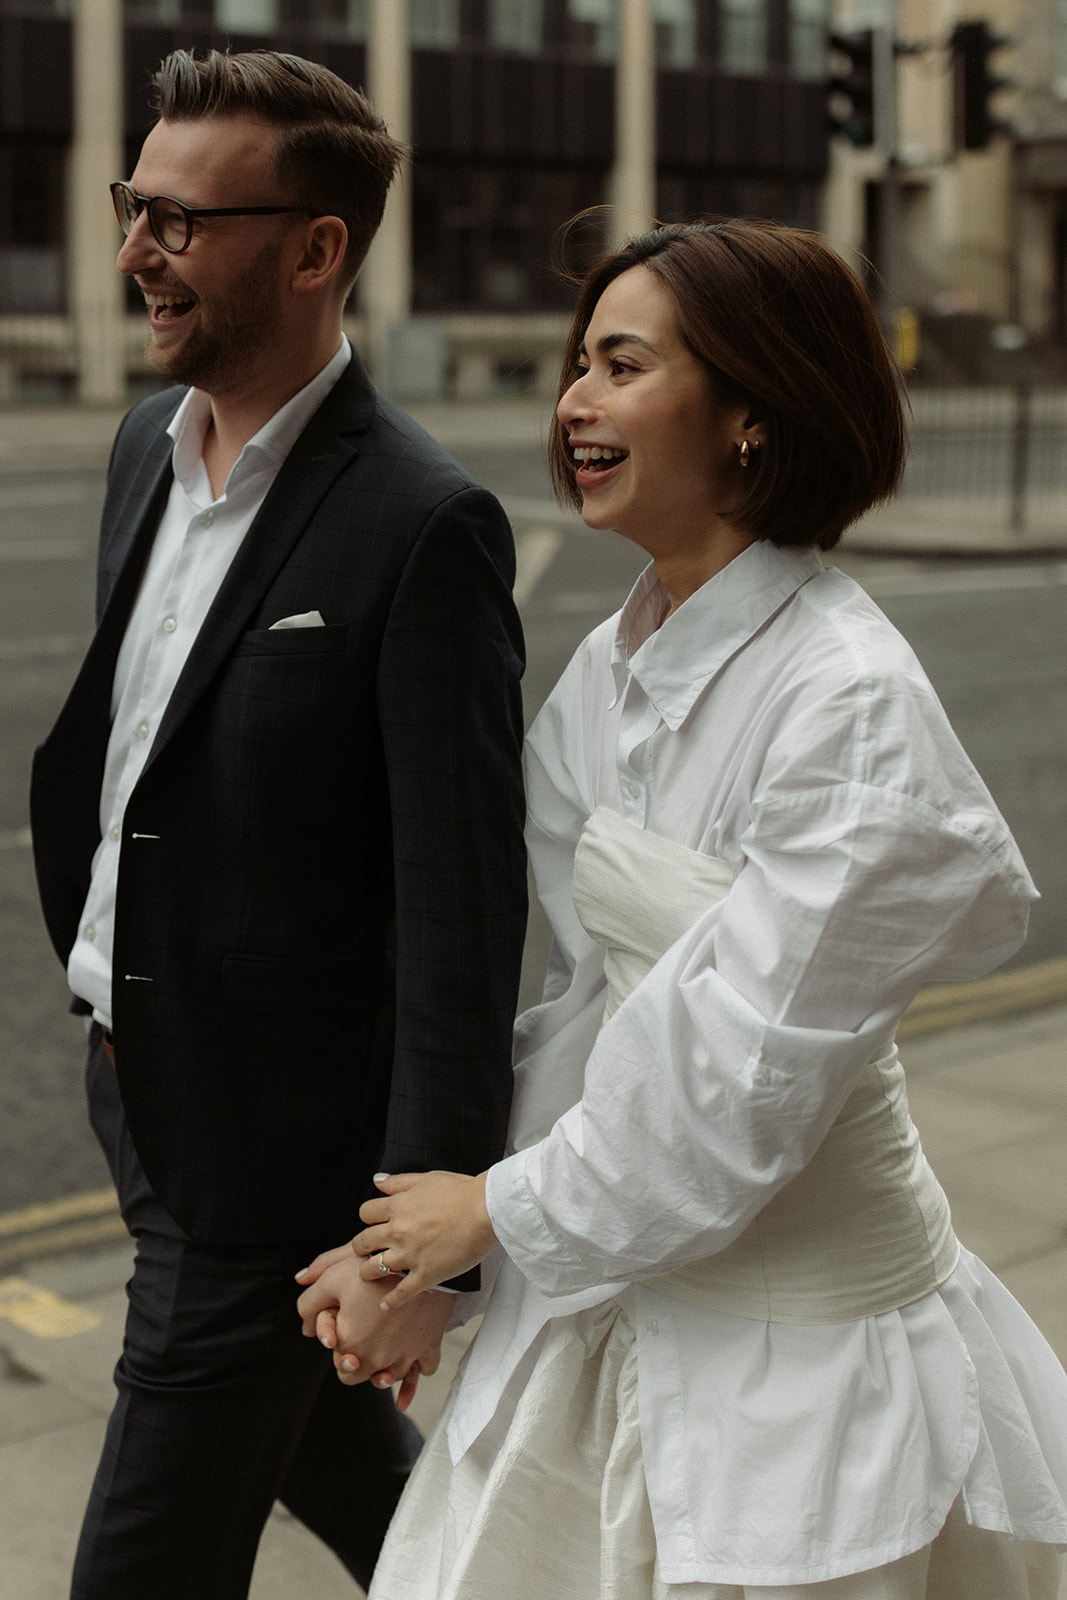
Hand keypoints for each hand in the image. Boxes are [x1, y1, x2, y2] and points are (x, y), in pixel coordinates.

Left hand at [295, 1246, 449, 1399]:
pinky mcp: (428, 1347)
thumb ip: (309, 1304)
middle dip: (361, 1363)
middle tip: (362, 1340)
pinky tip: (410, 1375)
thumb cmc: (372, 1271)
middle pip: (363, 1377)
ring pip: (392, 1376)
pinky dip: (416, 1373)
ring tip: (384, 1348)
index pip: (341, 1367)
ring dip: (387, 1369)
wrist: (416, 1263)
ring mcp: (405, 1356)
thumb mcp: (332, 1278)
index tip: (343, 1335)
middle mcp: (377, 1359)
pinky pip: (423, 1371)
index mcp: (352, 1347)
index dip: (340, 1351)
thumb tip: (305, 1329)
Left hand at [352, 1170, 497, 1309]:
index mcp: (399, 1206)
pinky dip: (390, 1301)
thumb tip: (377, 1180)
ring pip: (374, 1268)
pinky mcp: (425, 1274)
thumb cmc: (462, 1192)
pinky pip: (400, 1292)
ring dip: (368, 1272)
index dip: (368, 1217)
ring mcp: (410, 1255)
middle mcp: (398, 1231)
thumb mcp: (427, 1178)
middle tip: (365, 1249)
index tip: (374, 1222)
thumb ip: (399, 1181)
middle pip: (363, 1242)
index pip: (366, 1213)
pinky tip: (384, 1306)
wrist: (486, 1210)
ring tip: (369, 1274)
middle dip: (361, 1246)